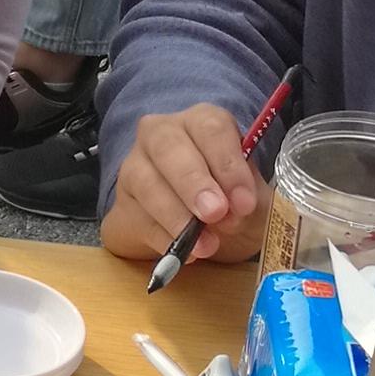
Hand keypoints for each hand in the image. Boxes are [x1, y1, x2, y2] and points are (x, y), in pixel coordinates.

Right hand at [97, 104, 269, 266]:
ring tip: (206, 244)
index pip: (211, 128)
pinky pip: (138, 218)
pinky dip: (164, 238)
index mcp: (201, 122)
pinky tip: (186, 253)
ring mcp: (135, 166)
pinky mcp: (123, 204)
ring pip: (145, 181)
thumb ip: (250, 198)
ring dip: (177, 215)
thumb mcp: (251, 195)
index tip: (243, 201)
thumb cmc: (229, 199)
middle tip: (215, 213)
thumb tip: (237, 209)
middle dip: (193, 183)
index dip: (228, 163)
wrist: (198, 230)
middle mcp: (162, 134)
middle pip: (168, 147)